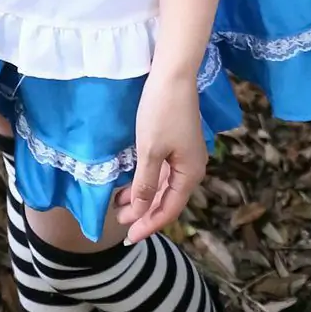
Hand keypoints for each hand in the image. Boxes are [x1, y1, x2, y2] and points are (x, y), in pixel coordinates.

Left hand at [116, 65, 206, 243]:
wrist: (172, 74)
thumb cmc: (161, 111)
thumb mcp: (150, 150)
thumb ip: (146, 183)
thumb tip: (140, 212)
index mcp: (190, 174)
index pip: (168, 209)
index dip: (148, 225)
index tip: (128, 237)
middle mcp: (191, 168)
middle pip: (166, 199)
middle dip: (143, 212)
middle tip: (119, 223)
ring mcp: (185, 155)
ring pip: (163, 186)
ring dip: (142, 197)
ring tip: (119, 206)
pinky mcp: (176, 143)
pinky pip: (162, 171)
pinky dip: (146, 181)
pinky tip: (129, 185)